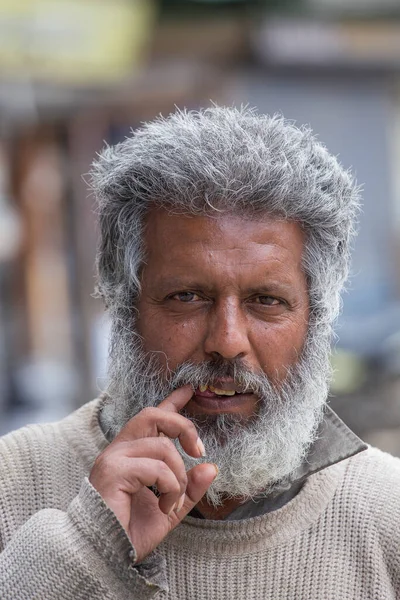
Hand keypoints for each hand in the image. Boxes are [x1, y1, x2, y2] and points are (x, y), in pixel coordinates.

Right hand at [89, 386, 216, 562]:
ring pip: (161, 447)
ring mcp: (113, 459)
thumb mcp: (170, 508)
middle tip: (199, 450)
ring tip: (172, 501)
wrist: (104, 556)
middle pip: (153, 415)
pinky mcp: (113, 471)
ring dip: (178, 476)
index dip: (171, 402)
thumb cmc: (130, 532)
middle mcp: (119, 450)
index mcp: (131, 455)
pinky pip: (156, 467)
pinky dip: (169, 487)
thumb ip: (189, 488)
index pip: (151, 418)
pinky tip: (164, 505)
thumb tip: (211, 467)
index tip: (189, 389)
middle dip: (182, 426)